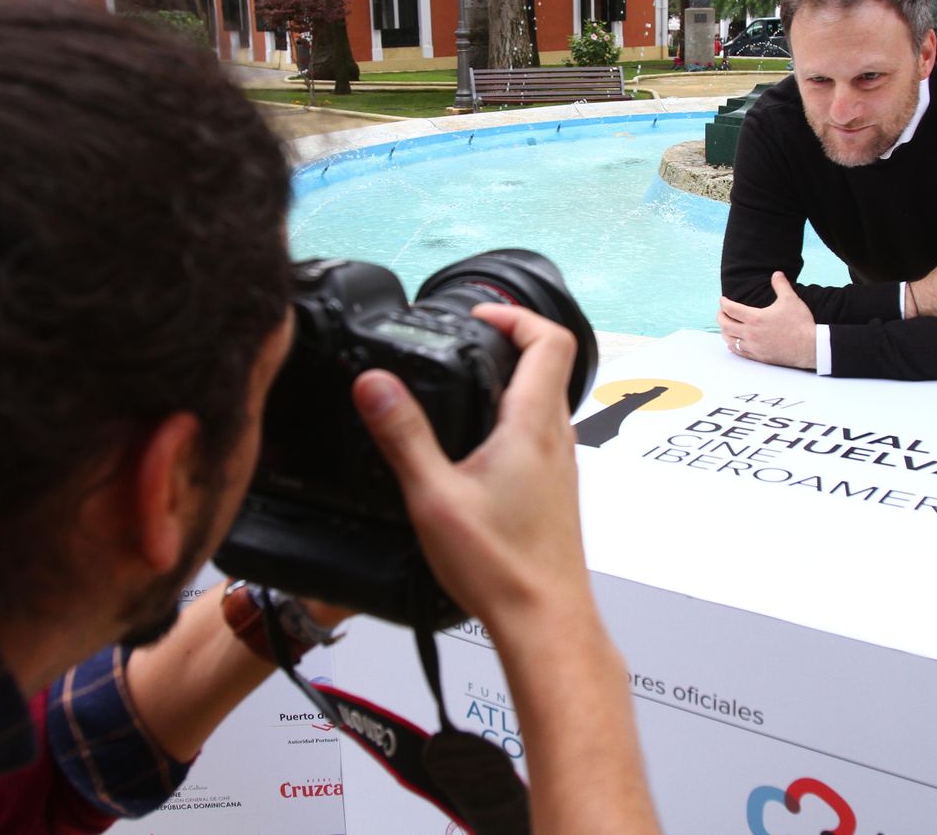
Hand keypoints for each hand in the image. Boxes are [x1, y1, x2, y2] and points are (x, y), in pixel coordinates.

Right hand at [351, 305, 588, 628]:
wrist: (545, 622)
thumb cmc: (502, 567)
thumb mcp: (434, 495)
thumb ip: (402, 435)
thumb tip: (375, 383)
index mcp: (534, 425)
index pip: (551, 339)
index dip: (516, 315)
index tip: (478, 314)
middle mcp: (557, 439)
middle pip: (549, 365)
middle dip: (508, 342)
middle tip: (465, 342)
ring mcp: (561, 467)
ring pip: (545, 402)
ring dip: (510, 382)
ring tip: (463, 388)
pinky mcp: (555, 492)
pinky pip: (540, 436)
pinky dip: (511, 420)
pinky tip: (473, 450)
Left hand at [717, 271, 815, 368]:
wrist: (810, 347)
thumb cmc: (800, 323)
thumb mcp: (791, 299)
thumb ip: (781, 285)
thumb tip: (776, 273)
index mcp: (755, 318)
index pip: (730, 309)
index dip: (724, 303)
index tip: (723, 300)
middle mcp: (751, 334)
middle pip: (725, 325)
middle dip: (721, 316)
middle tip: (722, 312)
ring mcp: (754, 347)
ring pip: (729, 340)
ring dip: (724, 331)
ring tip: (726, 326)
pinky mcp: (759, 356)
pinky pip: (739, 352)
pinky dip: (732, 345)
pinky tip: (732, 342)